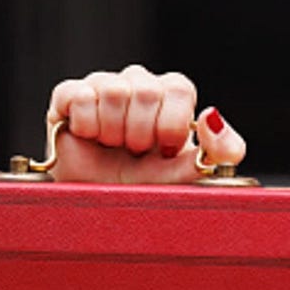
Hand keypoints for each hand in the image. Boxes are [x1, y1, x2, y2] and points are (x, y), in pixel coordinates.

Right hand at [45, 64, 245, 182]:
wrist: (100, 206)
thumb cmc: (146, 187)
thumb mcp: (189, 174)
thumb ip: (219, 149)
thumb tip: (214, 115)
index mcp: (172, 96)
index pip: (178, 88)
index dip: (171, 124)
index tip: (164, 150)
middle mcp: (139, 84)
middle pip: (146, 90)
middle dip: (141, 134)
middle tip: (135, 152)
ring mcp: (104, 85)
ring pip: (113, 91)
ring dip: (113, 132)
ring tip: (113, 147)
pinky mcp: (69, 94)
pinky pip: (80, 96)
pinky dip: (86, 126)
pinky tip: (90, 138)